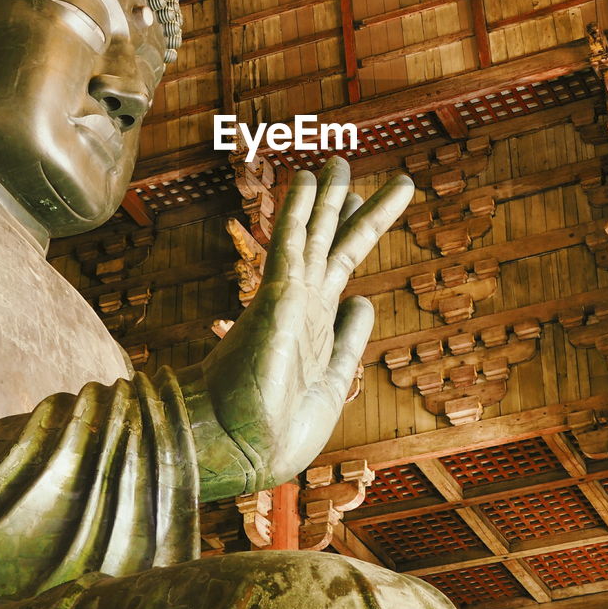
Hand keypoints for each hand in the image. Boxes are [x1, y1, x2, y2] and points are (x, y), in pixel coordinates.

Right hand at [178, 158, 413, 499]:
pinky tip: (305, 179)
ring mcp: (289, 298)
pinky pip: (290, 243)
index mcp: (317, 325)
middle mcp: (303, 304)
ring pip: (315, 234)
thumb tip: (364, 302)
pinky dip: (298, 209)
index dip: (354, 235)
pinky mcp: (277, 297)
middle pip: (332, 242)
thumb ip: (348, 341)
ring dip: (326, 196)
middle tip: (350, 167)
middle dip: (348, 205)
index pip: (340, 268)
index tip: (360, 209)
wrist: (243, 450)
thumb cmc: (279, 429)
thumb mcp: (331, 380)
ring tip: (337, 159)